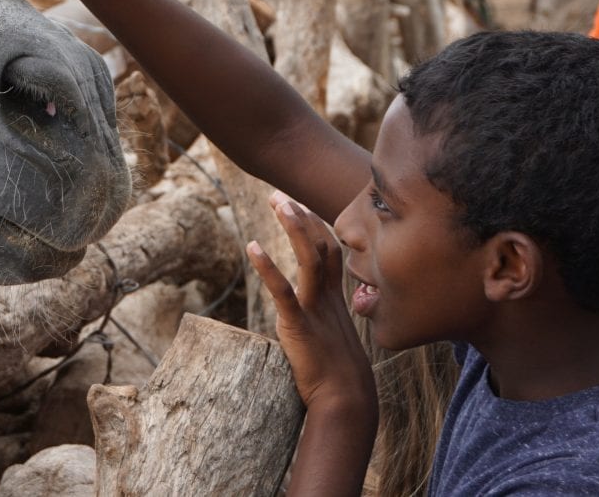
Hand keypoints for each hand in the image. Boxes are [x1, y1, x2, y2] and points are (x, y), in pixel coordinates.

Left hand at [249, 192, 376, 416]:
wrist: (347, 402)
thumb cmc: (341, 379)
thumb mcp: (335, 341)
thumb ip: (323, 322)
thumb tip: (309, 318)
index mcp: (336, 300)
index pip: (331, 252)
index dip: (316, 226)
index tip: (300, 206)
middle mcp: (329, 298)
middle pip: (321, 245)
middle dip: (302, 217)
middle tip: (280, 195)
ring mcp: (315, 309)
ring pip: (309, 258)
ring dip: (293, 227)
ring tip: (277, 202)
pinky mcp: (299, 325)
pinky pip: (284, 291)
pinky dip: (267, 267)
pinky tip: (252, 247)